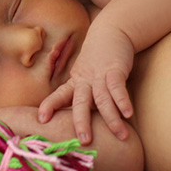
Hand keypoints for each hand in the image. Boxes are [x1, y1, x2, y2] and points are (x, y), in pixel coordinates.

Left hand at [38, 22, 133, 144]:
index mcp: (76, 82)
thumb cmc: (98, 58)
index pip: (60, 95)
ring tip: (121, 135)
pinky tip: (129, 113)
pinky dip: (123, 100)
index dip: (50, 105)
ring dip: (112, 118)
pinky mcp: (116, 69)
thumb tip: (78, 121)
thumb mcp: (84, 74)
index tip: (41, 119)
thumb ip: (82, 94)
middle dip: (81, 121)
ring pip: (103, 98)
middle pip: (80, 102)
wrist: (112, 30)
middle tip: (84, 141)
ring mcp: (100, 74)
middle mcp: (86, 80)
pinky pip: (118, 87)